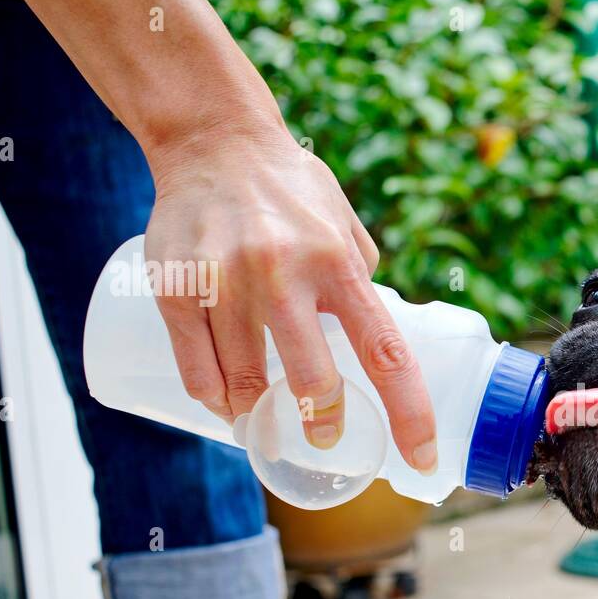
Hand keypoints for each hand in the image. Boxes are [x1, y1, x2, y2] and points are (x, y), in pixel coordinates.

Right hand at [144, 124, 436, 472]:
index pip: (386, 354)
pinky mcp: (176, 287)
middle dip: (322, 423)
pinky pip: (196, 370)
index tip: (420, 459)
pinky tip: (226, 405)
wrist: (213, 139)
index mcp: (339, 264)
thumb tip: (382, 341)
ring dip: (259, 417)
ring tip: (264, 421)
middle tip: (323, 435)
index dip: (409, 414)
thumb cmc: (291, 192)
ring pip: (245, 384)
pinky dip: (215, 400)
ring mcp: (224, 281)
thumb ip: (363, 282)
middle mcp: (284, 273)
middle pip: (311, 381)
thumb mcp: (345, 226)